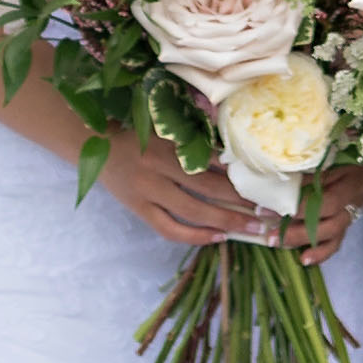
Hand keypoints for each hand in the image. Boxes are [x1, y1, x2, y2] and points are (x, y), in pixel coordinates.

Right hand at [104, 130, 279, 249]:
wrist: (95, 142)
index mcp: (168, 142)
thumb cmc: (136, 129)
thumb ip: (194, 136)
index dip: (238, 173)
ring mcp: (147, 191)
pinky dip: (194, 236)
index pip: (211, 161)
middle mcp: (158, 168)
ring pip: (192, 211)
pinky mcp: (139, 209)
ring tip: (251, 227)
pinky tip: (217, 237)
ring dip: (225, 220)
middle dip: (240, 200)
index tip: (263, 182)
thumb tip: (230, 147)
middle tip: (267, 210)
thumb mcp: (165, 125)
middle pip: (207, 187)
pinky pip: (169, 229)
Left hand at [280, 169, 362, 268]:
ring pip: (330, 236)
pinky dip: (319, 253)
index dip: (303, 208)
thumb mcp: (324, 161)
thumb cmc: (338, 157)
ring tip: (276, 242)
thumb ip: (306, 177)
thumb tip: (276, 189)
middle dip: (297, 231)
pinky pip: (334, 244)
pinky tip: (303, 259)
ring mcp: (351, 216)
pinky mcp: (344, 227)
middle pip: (330, 224)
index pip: (329, 201)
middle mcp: (355, 202)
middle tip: (270, 233)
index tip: (274, 208)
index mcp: (354, 182)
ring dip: (301, 240)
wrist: (358, 161)